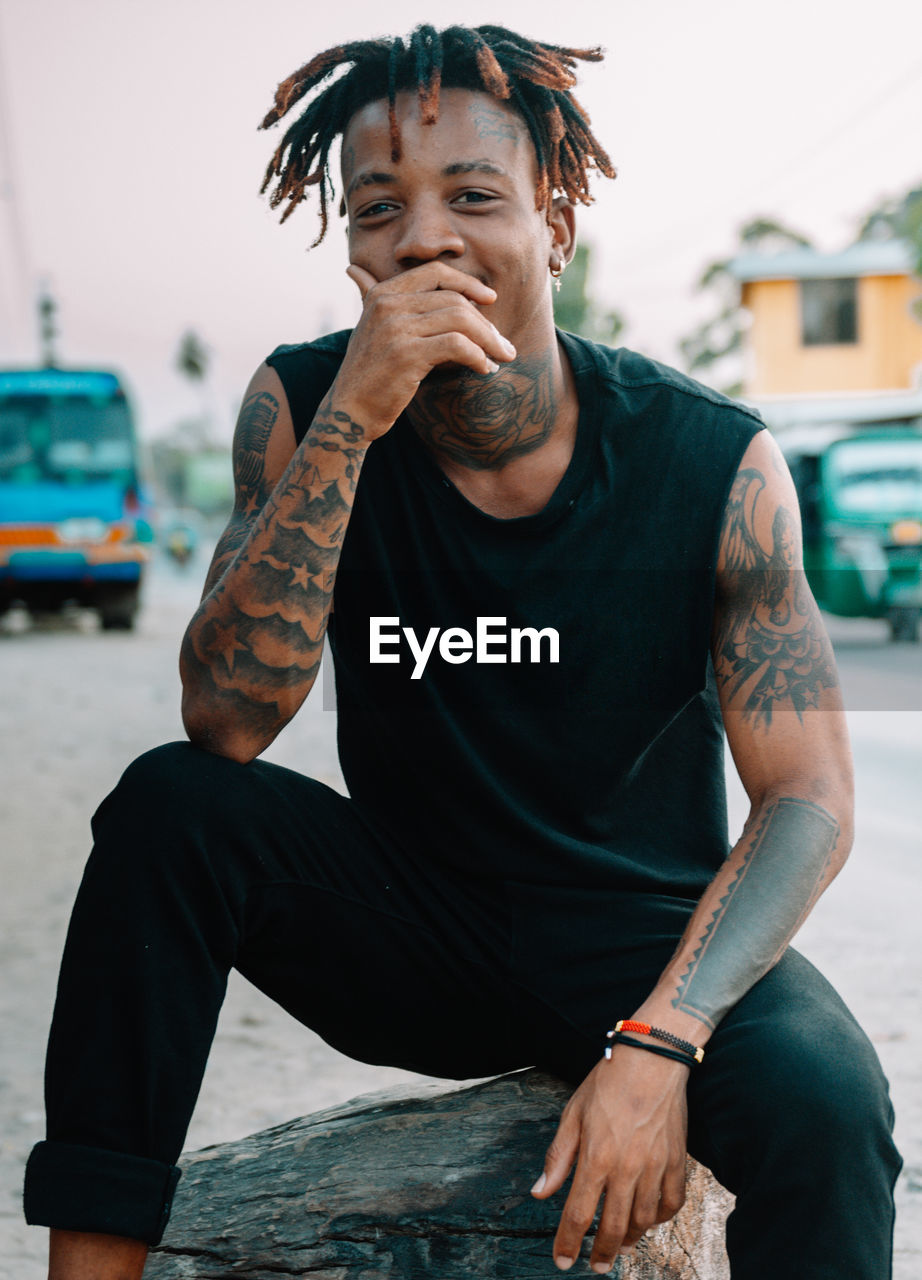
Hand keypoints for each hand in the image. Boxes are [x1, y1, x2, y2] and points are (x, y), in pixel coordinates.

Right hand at [332, 261, 516, 436]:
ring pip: (460, 320)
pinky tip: (484, 369)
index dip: (468, 283)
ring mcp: (395, 328)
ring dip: (489, 340)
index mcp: (382, 293)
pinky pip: (457, 346)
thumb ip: (374, 299)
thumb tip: (354, 270)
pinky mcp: (406, 354)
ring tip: (501, 357)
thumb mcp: (369, 328)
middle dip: (485, 322)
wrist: (349, 411)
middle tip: (503, 344)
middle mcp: (387, 304)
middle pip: (454, 298)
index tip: (490, 299)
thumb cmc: (369, 374)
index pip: (436, 272)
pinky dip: (478, 357)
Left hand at [531, 1049, 688, 1272]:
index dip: (568, 1243)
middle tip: (596, 1267)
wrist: (652, 1060)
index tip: (562, 1262)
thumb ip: (558, 1157)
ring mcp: (655, 1167)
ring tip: (621, 1247)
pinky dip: (660, 1218)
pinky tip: (649, 1220)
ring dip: (631, 1239)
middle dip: (602, 1253)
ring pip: (643, 1220)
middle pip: (613, 1227)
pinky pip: (671, 1203)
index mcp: (596, 1158)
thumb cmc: (607, 1083)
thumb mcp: (572, 1115)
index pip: (578, 1215)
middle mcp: (627, 1169)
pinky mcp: (677, 1162)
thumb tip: (540, 1192)